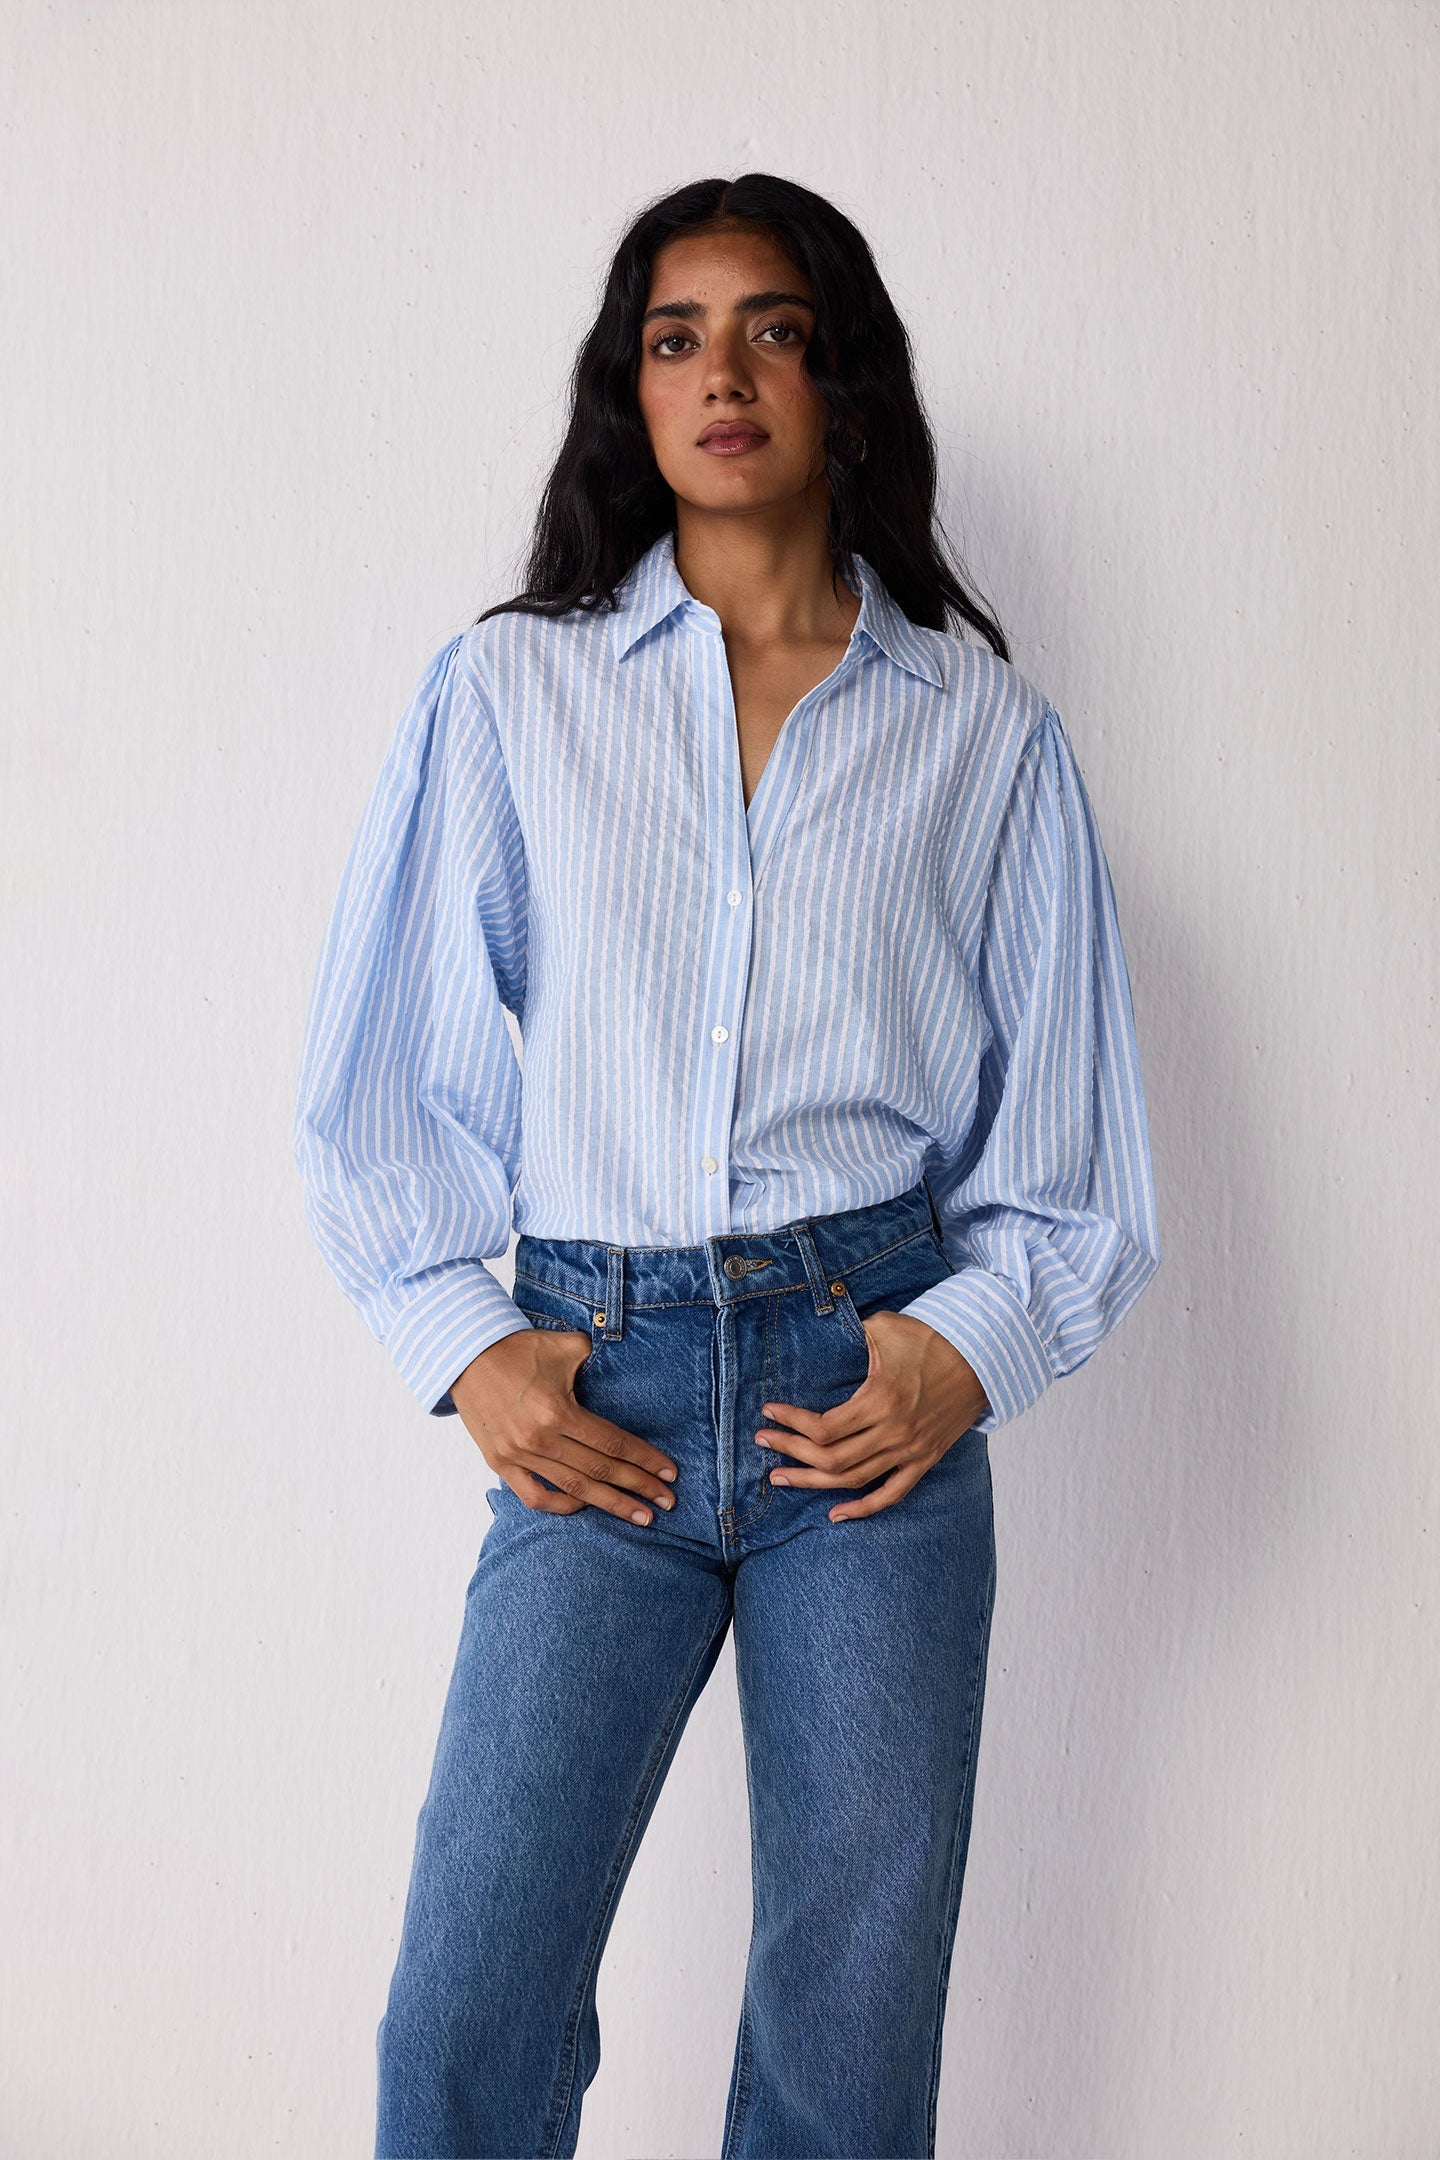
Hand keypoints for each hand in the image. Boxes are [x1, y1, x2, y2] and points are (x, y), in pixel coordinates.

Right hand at [451, 1328, 678, 1524]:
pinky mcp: (499, 1463)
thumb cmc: (518, 1348)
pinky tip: (586, 1505)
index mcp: (558, 1410)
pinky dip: (561, 1505)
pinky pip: (534, 1496)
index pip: (613, 1442)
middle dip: (639, 1487)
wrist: (464, 1355)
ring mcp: (517, 1454)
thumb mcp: (565, 1346)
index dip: (645, 1459)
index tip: (669, 1473)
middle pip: (601, 1470)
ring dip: (610, 1503)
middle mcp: (539, 1438)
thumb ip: (597, 1360)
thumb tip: (623, 1370)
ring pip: (574, 1488)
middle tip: (668, 1502)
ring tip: (640, 1516)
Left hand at [756, 1310, 989, 1521]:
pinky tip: (836, 1514)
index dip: (790, 1423)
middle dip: (790, 1453)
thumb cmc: (931, 1336)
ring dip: (812, 1482)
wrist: (983, 1356)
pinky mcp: (925, 1459)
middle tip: (763, 1444)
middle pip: (830, 1458)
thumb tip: (816, 1333)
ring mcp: (910, 1450)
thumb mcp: (884, 1327)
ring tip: (781, 1478)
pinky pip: (891, 1494)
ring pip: (853, 1480)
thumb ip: (848, 1335)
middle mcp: (893, 1432)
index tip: (768, 1412)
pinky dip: (863, 1509)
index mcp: (879, 1400)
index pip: (822, 1427)